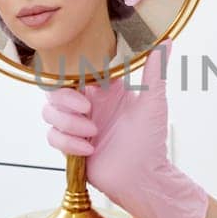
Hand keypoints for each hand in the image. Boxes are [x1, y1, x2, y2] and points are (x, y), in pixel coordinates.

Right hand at [41, 43, 209, 217]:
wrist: (144, 177)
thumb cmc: (151, 139)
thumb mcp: (153, 101)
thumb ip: (155, 71)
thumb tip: (167, 41)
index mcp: (103, 91)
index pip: (75, 72)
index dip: (72, 73)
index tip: (85, 83)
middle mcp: (87, 106)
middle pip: (54, 91)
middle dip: (66, 100)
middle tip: (88, 109)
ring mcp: (76, 126)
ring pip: (49, 113)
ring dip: (68, 122)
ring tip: (93, 133)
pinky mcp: (69, 147)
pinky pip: (53, 137)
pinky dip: (68, 143)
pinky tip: (89, 150)